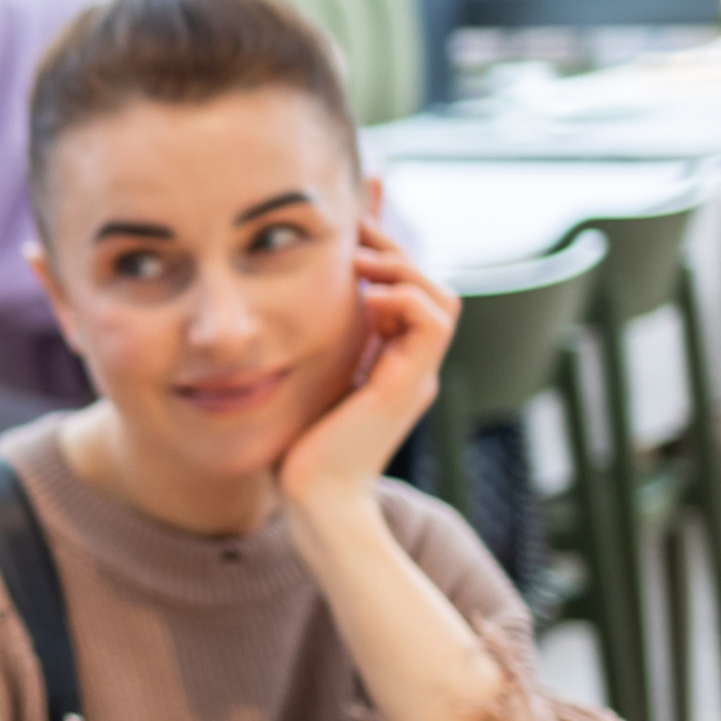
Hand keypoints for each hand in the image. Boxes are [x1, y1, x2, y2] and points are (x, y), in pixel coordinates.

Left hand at [276, 219, 458, 523]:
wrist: (313, 502)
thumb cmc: (298, 450)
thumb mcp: (304, 380)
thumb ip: (310, 345)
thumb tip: (282, 306)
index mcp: (390, 363)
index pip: (404, 292)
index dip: (384, 251)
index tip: (354, 218)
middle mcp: (410, 365)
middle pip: (427, 286)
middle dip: (391, 250)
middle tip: (352, 230)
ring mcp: (414, 375)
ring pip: (439, 296)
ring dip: (400, 268)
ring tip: (358, 261)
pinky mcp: (405, 384)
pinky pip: (430, 319)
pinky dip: (402, 297)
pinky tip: (365, 298)